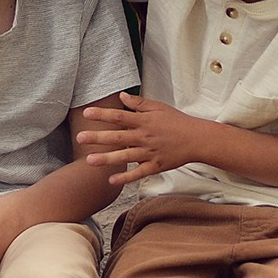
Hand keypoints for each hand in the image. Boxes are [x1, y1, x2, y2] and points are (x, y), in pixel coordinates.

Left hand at [76, 92, 207, 185]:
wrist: (197, 139)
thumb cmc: (177, 121)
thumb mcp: (159, 107)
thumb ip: (139, 103)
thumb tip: (121, 96)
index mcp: (144, 121)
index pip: (120, 116)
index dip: (102, 114)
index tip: (86, 112)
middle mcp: (144, 137)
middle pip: (118, 137)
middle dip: (98, 137)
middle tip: (79, 138)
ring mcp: (150, 153)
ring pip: (125, 156)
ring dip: (107, 159)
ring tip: (89, 161)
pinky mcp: (156, 166)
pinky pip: (139, 173)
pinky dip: (126, 178)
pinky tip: (111, 180)